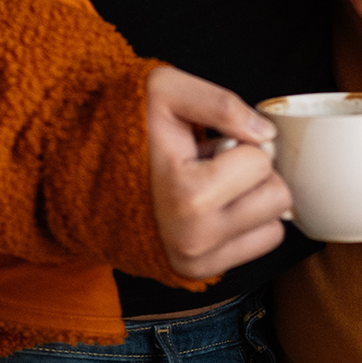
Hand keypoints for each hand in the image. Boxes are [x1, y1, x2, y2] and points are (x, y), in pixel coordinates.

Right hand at [144, 65, 292, 280]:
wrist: (85, 171)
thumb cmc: (127, 127)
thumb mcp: (167, 90)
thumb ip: (222, 104)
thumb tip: (266, 134)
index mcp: (187, 195)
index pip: (262, 162)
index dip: (242, 141)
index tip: (212, 142)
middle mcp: (193, 238)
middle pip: (277, 199)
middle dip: (254, 174)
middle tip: (215, 164)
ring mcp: (195, 261)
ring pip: (273, 228)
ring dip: (250, 201)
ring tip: (209, 184)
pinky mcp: (198, 272)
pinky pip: (257, 247)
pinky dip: (244, 224)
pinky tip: (210, 205)